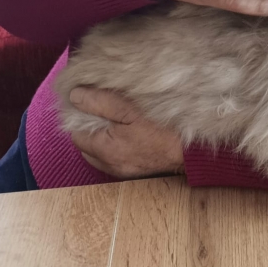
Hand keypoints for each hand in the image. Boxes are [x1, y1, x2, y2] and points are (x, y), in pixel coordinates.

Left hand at [68, 87, 184, 179]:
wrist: (193, 150)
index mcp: (105, 150)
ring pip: (102, 153)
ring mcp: (124, 170)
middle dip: (91, 128)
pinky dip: (118, 145)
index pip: (77, 134)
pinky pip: (117, 157)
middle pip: (87, 146)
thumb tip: (74, 95)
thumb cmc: (162, 128)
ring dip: (105, 137)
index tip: (91, 102)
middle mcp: (111, 165)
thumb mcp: (129, 109)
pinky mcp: (137, 170)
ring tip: (118, 120)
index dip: (81, 117)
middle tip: (104, 110)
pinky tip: (132, 132)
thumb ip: (100, 102)